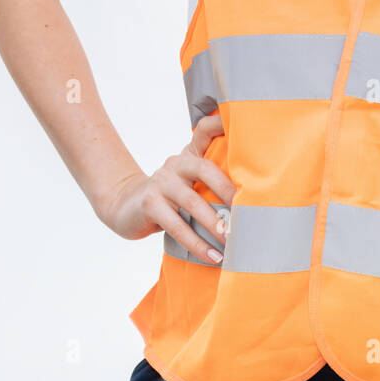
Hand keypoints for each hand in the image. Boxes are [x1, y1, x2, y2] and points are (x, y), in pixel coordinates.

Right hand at [97, 111, 235, 265]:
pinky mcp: (150, 204)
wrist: (125, 206)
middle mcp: (176, 163)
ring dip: (215, 225)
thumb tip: (254, 197)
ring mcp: (161, 182)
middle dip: (228, 191)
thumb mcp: (188, 182)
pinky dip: (197, 244)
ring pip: (193, 203)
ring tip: (232, 242)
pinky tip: (213, 257)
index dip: (220, 123)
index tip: (240, 125)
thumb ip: (212, 181)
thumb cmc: (169, 197)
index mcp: (189, 155)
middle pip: (205, 169)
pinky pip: (178, 226)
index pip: (204, 131)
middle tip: (247, 213)